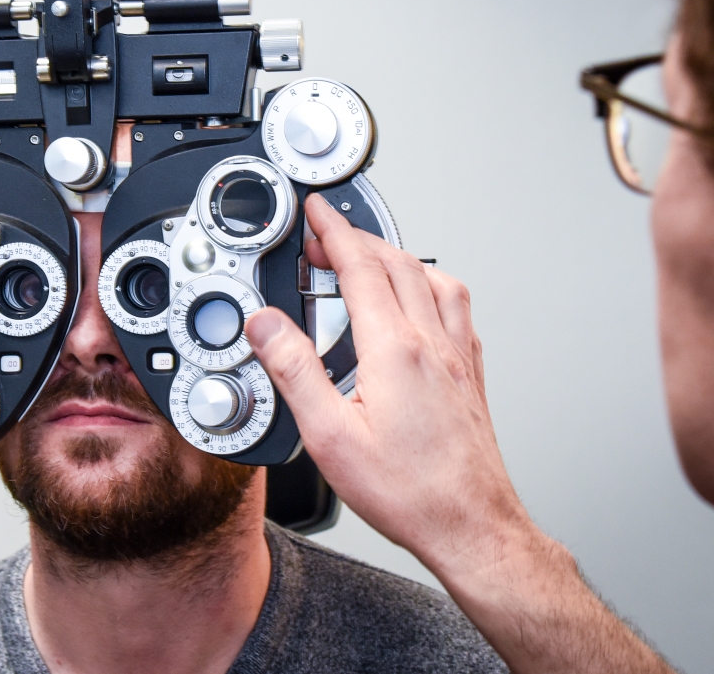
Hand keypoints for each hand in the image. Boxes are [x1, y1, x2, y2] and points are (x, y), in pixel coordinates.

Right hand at [246, 193, 528, 572]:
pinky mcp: (470, 374)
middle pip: (396, 263)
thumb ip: (294, 371)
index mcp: (395, 350)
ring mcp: (458, 356)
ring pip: (433, 278)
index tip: (317, 211)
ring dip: (396, 256)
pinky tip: (421, 299)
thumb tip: (266, 326)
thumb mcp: (328, 436)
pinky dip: (430, 285)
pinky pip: (455, 307)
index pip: (361, 267)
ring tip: (368, 258)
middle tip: (325, 237)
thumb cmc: (409, 490)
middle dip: (356, 238)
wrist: (470, 525)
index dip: (334, 231)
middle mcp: (433, 343)